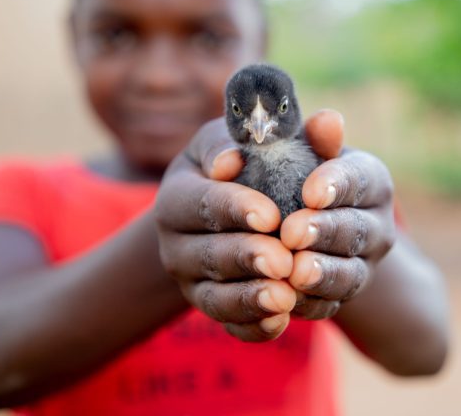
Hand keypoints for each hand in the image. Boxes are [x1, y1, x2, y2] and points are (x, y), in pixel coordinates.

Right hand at [155, 115, 329, 341]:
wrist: (240, 207)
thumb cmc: (247, 162)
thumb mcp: (247, 140)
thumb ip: (254, 133)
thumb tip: (233, 155)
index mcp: (178, 194)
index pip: (199, 203)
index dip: (233, 209)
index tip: (271, 215)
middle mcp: (176, 242)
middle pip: (205, 254)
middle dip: (245, 257)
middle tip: (284, 261)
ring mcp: (191, 279)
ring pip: (214, 296)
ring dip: (249, 299)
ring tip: (284, 298)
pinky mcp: (211, 306)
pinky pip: (228, 324)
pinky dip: (252, 326)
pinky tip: (280, 322)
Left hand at [280, 139, 396, 320]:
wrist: (297, 221)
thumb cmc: (289, 171)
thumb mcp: (290, 147)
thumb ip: (297, 136)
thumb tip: (310, 126)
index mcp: (369, 178)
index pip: (361, 178)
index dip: (338, 184)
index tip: (311, 190)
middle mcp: (376, 224)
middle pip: (358, 229)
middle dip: (326, 232)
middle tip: (292, 232)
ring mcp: (362, 265)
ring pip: (349, 274)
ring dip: (323, 274)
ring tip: (296, 271)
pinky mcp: (342, 297)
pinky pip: (329, 306)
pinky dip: (308, 304)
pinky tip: (283, 300)